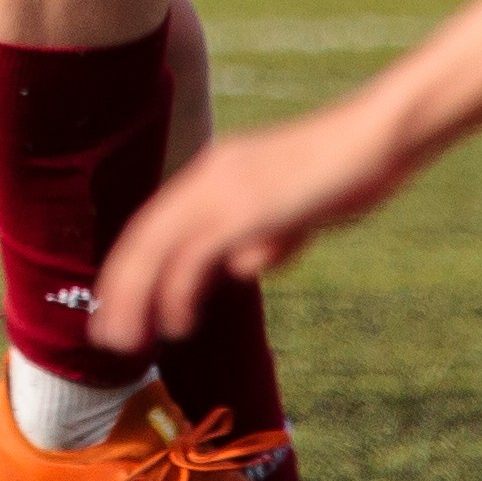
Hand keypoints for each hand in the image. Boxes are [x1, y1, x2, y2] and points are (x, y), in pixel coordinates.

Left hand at [92, 92, 419, 351]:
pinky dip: (178, 291)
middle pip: (144, 235)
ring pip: (159, 248)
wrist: (376, 139)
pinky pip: (197, 255)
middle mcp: (209, 174)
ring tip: (127, 341)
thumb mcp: (294, 209)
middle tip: (105, 334)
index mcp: (217, 170)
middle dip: (120, 288)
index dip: (131, 265)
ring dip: (137, 298)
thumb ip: (265, 233)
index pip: (155, 221)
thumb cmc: (345, 172)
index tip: (116, 304)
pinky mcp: (247, 208)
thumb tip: (241, 265)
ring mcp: (226, 189)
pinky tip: (177, 323)